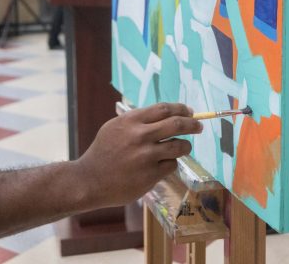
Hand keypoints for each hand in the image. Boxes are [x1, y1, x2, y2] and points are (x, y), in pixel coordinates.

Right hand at [74, 103, 201, 207]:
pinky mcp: (150, 175)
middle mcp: (140, 136)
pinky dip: (170, 163)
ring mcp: (146, 156)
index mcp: (131, 120)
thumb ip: (137, 120)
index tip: (189, 111)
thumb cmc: (103, 151)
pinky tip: (163, 164)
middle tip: (199, 126)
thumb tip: (165, 114)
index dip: (181, 108)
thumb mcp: (114, 127)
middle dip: (192, 124)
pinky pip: (171, 165)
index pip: (164, 109)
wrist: (90, 180)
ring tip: (184, 147)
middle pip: (176, 124)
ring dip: (185, 146)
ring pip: (178, 146)